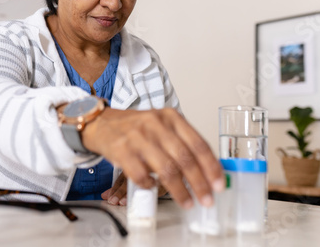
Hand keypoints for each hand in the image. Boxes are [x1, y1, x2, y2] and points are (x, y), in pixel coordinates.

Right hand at [83, 108, 223, 208]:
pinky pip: (142, 175)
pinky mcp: (122, 150)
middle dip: (200, 183)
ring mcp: (138, 137)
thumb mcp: (160, 124)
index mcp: (171, 117)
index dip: (211, 166)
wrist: (101, 122)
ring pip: (167, 170)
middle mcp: (156, 124)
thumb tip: (205, 169)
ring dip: (180, 191)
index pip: (198, 143)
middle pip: (185, 159)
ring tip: (187, 201)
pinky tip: (153, 187)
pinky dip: (150, 186)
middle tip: (206, 198)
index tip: (218, 183)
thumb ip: (180, 141)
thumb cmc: (134, 126)